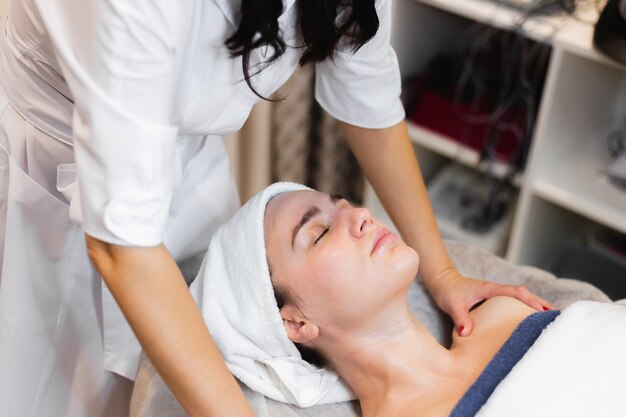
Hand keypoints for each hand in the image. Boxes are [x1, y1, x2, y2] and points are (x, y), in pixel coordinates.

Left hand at [429, 270, 555, 336]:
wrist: (442, 281)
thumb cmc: (448, 291)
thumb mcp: (452, 305)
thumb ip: (460, 318)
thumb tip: (467, 332)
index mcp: (490, 289)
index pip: (516, 292)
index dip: (530, 301)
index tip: (543, 311)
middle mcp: (496, 289)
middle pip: (524, 294)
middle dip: (540, 303)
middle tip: (558, 316)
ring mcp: (496, 293)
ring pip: (521, 297)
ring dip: (535, 305)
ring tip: (552, 319)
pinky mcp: (493, 298)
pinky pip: (514, 301)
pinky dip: (525, 307)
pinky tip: (530, 318)